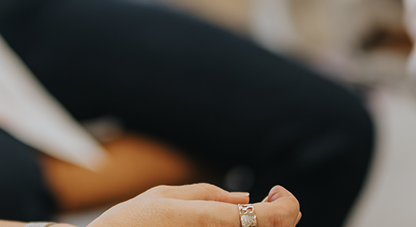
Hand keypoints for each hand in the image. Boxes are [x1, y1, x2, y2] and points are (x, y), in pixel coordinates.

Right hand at [91, 183, 299, 225]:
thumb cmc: (128, 224)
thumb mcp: (163, 197)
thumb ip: (206, 194)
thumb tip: (243, 198)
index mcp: (207, 220)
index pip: (270, 218)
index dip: (286, 206)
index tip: (278, 192)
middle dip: (283, 214)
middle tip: (274, 198)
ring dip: (267, 225)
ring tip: (260, 208)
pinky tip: (238, 222)